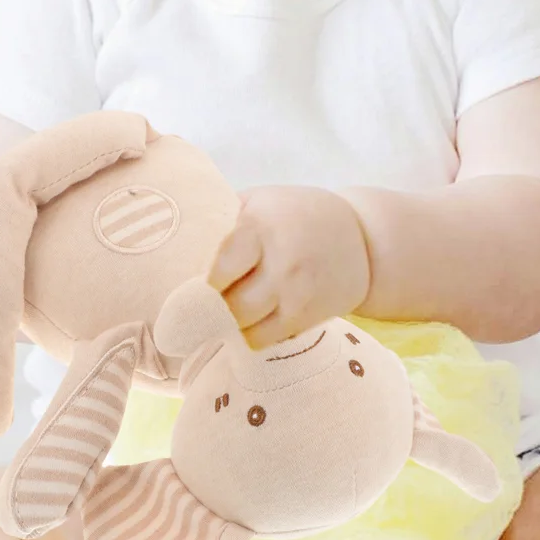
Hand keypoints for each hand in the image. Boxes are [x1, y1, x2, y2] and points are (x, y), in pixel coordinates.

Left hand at [207, 185, 371, 348]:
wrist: (365, 240)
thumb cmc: (299, 214)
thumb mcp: (262, 199)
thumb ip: (223, 213)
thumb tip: (174, 235)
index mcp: (261, 225)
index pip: (218, 267)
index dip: (201, 280)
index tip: (195, 279)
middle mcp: (280, 261)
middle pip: (227, 302)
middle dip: (209, 305)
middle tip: (201, 300)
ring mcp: (295, 292)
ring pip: (242, 326)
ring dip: (227, 322)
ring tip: (223, 310)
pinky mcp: (306, 317)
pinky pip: (262, 340)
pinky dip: (248, 334)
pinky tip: (248, 320)